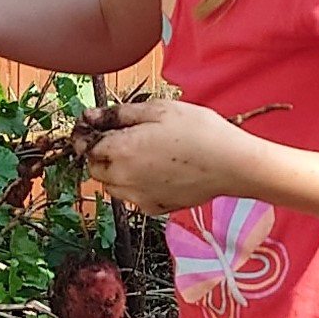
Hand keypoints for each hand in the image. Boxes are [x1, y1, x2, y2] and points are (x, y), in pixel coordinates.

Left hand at [78, 98, 260, 217]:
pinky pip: (133, 197)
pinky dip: (136, 186)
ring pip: (112, 185)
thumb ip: (119, 113)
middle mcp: (122, 177)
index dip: (88, 135)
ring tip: (144, 155)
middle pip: (96, 168)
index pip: (86, 146)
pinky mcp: (153, 208)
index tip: (95, 128)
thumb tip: (90, 116)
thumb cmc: (201, 132)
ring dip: (117, 171)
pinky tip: (158, 172)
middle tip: (125, 139)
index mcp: (120, 150)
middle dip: (103, 154)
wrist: (233, 164)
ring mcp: (138, 196)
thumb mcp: (159, 110)